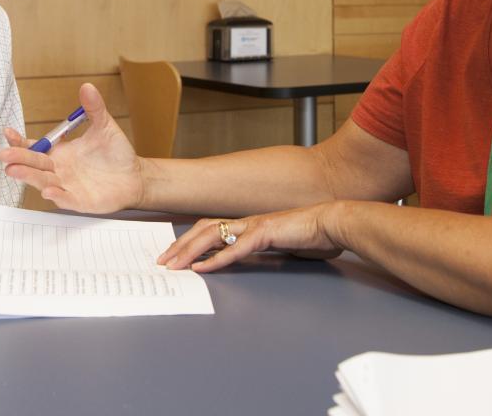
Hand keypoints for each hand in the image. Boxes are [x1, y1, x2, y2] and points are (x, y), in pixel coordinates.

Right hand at [0, 83, 144, 212]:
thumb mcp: (104, 126)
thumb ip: (93, 108)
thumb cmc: (116, 153)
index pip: (35, 147)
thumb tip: (87, 87)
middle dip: (19, 159)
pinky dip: (57, 196)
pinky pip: (66, 199)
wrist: (135, 176)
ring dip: (29, 177)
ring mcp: (68, 186)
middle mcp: (59, 170)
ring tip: (14, 170)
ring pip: (44, 182)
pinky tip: (48, 191)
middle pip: (34, 165)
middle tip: (4, 154)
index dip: (20, 142)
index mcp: (60, 153)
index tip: (8, 133)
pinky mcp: (81, 201)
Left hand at [157, 203, 344, 272]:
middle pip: (203, 229)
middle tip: (163, 261)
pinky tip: (203, 268)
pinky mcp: (265, 233)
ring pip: (213, 235)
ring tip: (175, 265)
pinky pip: (236, 248)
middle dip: (180, 246)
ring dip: (190, 251)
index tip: (173, 255)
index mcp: (246, 224)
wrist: (329, 223)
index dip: (188, 240)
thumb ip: (255, 249)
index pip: (209, 229)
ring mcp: (254, 226)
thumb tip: (237, 259)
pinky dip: (217, 259)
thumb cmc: (306, 234)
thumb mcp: (274, 244)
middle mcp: (245, 222)